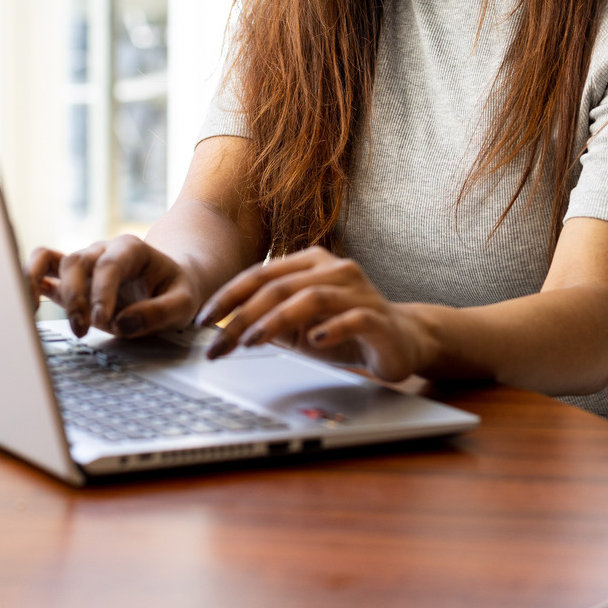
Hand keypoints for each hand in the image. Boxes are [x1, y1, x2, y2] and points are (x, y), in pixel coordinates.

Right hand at [27, 235, 199, 338]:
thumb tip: (122, 324)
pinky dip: (29, 280)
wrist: (170, 284)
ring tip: (35, 312)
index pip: (109, 265)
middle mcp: (103, 250)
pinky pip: (42, 266)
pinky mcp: (71, 278)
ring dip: (44, 286)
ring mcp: (85, 261)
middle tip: (81, 330)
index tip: (102, 320)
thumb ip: (158, 313)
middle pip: (77, 262)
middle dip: (75, 298)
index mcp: (132, 249)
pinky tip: (26, 305)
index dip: (101, 292)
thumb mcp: (183, 303)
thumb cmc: (176, 291)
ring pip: (53, 260)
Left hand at [195, 247, 438, 381]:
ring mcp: (358, 290)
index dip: (229, 297)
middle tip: (219, 343)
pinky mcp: (378, 316)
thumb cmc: (345, 329)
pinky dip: (330, 328)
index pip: (260, 275)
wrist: (403, 339)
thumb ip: (267, 320)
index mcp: (310, 263)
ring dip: (276, 319)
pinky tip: (314, 341)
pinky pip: (352, 318)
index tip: (203, 321)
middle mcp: (334, 269)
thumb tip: (221, 330)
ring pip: (310, 297)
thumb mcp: (298, 326)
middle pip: (279, 287)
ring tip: (253, 341)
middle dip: (242, 316)